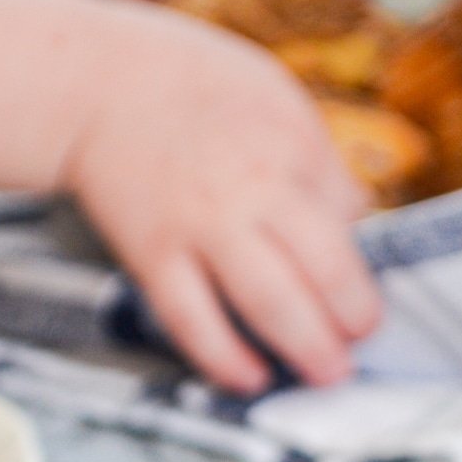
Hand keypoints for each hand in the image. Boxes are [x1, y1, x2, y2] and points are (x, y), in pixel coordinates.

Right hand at [62, 3, 380, 391]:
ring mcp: (200, 227)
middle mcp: (252, 189)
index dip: (365, 261)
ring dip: (307, 347)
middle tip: (363, 344)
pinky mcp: (154, 257)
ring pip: (267, 302)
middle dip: (354, 317)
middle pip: (324, 267)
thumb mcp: (275, 97)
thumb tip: (356, 218)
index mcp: (289, 145)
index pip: (349, 217)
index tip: (368, 295)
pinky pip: (194, 321)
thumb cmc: (192, 85)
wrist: (93, 82)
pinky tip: (251, 379)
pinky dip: (226, 358)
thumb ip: (316, 161)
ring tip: (328, 375)